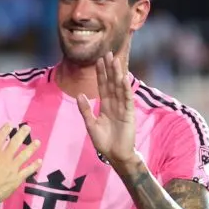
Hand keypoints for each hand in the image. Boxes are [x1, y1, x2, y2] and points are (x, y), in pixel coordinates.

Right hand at [0, 123, 41, 201]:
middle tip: (28, 128)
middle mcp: (5, 157)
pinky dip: (34, 166)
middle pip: (15, 143)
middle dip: (22, 134)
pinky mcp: (17, 178)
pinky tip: (40, 161)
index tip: (10, 124)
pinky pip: (28, 171)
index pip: (0, 137)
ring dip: (31, 148)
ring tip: (38, 142)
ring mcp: (13, 167)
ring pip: (24, 155)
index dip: (5, 130)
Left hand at [76, 51, 138, 170]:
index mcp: (105, 106)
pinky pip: (127, 99)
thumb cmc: (104, 142)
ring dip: (118, 74)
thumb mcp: (91, 125)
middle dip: (109, 69)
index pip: (103, 86)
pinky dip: (126, 89)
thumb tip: (79, 95)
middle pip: (112, 83)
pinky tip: (123, 79)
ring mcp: (123, 108)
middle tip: (108, 53)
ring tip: (116, 61)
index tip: (98, 60)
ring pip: (120, 88)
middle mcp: (115, 104)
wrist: (115, 155)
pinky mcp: (129, 114)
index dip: (101, 73)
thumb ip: (86, 110)